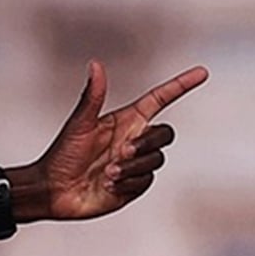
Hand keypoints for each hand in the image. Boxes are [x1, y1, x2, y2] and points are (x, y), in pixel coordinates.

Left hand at [32, 58, 206, 221]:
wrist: (53, 191)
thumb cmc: (62, 155)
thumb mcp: (79, 125)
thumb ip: (92, 96)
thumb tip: (95, 64)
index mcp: (126, 121)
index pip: (160, 99)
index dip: (181, 86)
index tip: (201, 72)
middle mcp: (134, 140)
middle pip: (165, 134)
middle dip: (147, 143)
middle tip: (121, 152)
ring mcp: (135, 163)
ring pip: (156, 160)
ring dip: (132, 167)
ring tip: (107, 173)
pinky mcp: (132, 185)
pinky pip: (145, 181)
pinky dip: (127, 184)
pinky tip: (107, 186)